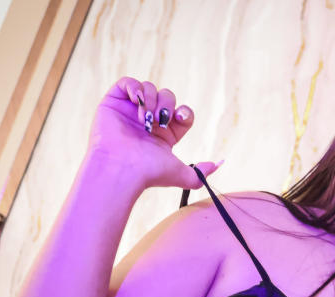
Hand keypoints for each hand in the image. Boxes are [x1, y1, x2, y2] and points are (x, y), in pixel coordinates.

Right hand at [86, 76, 220, 191]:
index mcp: (165, 134)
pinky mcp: (114, 103)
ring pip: (149, 88)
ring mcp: (130, 111)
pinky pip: (127, 83)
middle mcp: (148, 120)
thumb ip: (203, 172)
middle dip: (166, 106)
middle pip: (167, 97)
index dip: (184, 112)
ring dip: (151, 99)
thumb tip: (220, 162)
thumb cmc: (149, 172)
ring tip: (145, 118)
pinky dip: (135, 88)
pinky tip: (136, 102)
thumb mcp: (184, 176)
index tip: (180, 118)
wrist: (122, 168)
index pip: (182, 113)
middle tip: (158, 122)